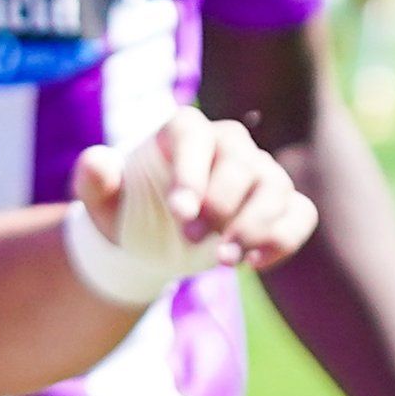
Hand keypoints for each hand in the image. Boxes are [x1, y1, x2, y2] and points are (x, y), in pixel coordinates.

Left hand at [74, 107, 316, 279]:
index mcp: (184, 131)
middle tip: (189, 239)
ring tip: (224, 261)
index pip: (195, 136)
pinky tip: (255, 264)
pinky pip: (300, 214)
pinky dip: (284, 239)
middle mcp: (228, 144)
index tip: (179, 212)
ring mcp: (260, 173)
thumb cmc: (128, 209)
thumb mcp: (101, 199)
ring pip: (276, 188)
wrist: (153, 238)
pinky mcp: (280, 205)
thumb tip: (97, 164)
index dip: (191, 173)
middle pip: (241, 164)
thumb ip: (93, 180)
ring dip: (255, 227)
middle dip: (220, 206)